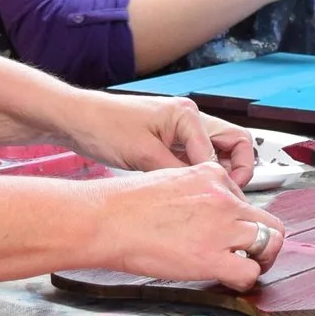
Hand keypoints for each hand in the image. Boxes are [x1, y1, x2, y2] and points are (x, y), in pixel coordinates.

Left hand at [56, 90, 254, 183]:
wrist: (77, 120)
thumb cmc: (105, 127)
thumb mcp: (144, 155)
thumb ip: (178, 172)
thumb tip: (204, 192)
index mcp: (187, 115)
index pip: (225, 150)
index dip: (227, 178)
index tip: (224, 200)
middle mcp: (189, 118)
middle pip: (234, 144)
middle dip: (237, 170)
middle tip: (229, 195)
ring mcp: (180, 129)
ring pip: (217, 153)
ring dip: (218, 174)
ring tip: (209, 197)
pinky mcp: (168, 141)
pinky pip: (195, 158)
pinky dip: (198, 175)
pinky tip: (188, 191)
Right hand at [91, 165, 285, 288]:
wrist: (108, 219)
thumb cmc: (126, 203)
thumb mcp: (169, 179)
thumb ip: (195, 192)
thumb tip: (201, 212)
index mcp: (212, 176)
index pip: (244, 199)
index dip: (239, 220)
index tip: (227, 232)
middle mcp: (224, 198)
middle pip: (269, 221)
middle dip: (264, 240)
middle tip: (251, 254)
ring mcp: (222, 227)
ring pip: (270, 243)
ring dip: (262, 260)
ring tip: (245, 268)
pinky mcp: (212, 257)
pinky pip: (250, 272)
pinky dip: (245, 280)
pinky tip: (230, 280)